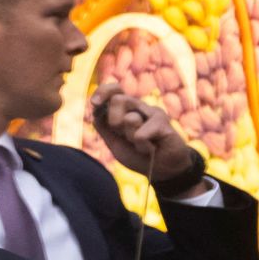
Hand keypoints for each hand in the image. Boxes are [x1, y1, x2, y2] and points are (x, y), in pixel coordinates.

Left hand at [89, 83, 204, 197]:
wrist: (162, 169)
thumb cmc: (138, 155)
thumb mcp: (115, 143)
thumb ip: (104, 128)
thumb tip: (95, 112)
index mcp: (127, 109)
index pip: (115, 89)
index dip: (103, 92)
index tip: (95, 103)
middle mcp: (140, 107)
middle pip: (117, 100)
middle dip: (114, 122)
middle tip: (124, 136)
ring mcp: (152, 112)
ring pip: (130, 118)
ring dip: (130, 137)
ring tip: (140, 144)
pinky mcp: (163, 123)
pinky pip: (141, 135)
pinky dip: (141, 147)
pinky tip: (151, 149)